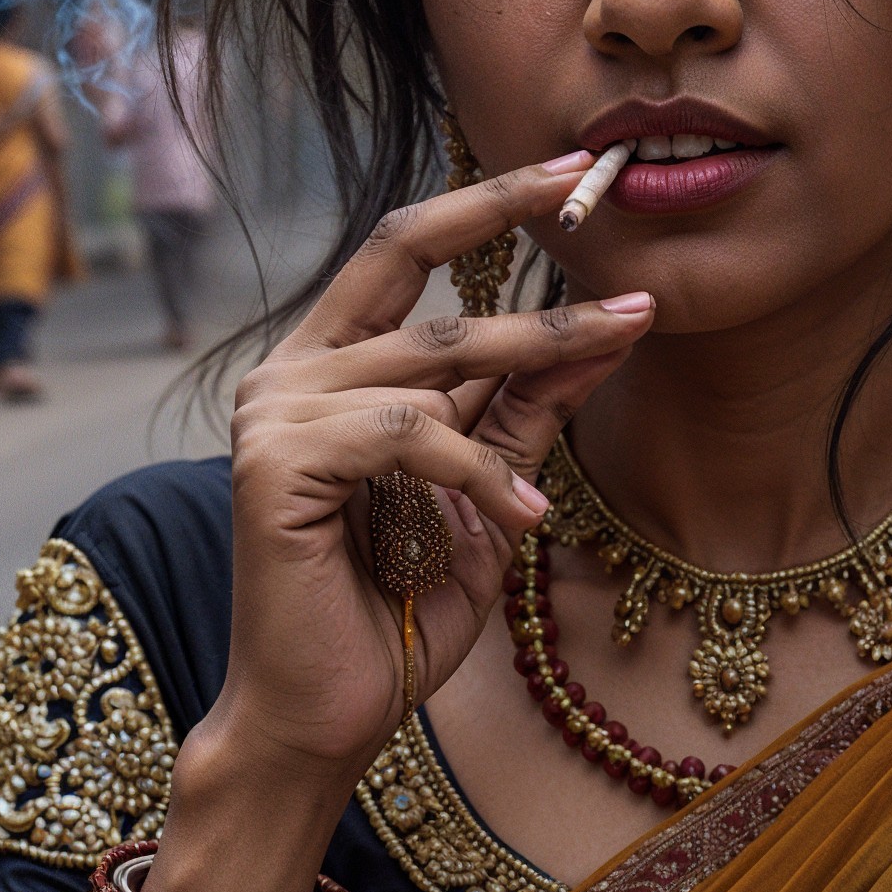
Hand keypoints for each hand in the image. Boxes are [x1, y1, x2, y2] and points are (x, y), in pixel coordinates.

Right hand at [171, 154, 647, 830]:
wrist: (323, 719)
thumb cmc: (398, 614)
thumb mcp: (485, 494)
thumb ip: (523, 413)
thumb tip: (605, 330)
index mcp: (326, 367)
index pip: (404, 250)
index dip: (486, 201)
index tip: (573, 172)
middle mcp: (287, 373)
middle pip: (410, 261)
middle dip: (509, 216)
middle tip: (597, 190)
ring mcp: (274, 414)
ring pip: (433, 352)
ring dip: (539, 350)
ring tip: (618, 345)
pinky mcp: (279, 465)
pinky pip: (410, 435)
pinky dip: (479, 473)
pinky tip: (523, 520)